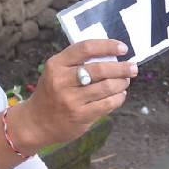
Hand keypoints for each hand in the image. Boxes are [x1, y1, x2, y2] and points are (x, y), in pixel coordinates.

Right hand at [12, 39, 137, 150]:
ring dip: (121, 83)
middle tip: (132, 67)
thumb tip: (112, 56)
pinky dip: (118, 98)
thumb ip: (77, 62)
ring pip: (106, 87)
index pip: (85, 48)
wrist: (35, 122)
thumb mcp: (56, 72)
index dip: (107, 46)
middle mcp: (62, 81)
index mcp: (56, 64)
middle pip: (99, 69)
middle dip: (121, 68)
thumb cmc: (51, 92)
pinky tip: (119, 95)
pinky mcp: (80, 116)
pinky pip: (107, 104)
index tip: (123, 48)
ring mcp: (71, 100)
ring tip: (125, 81)